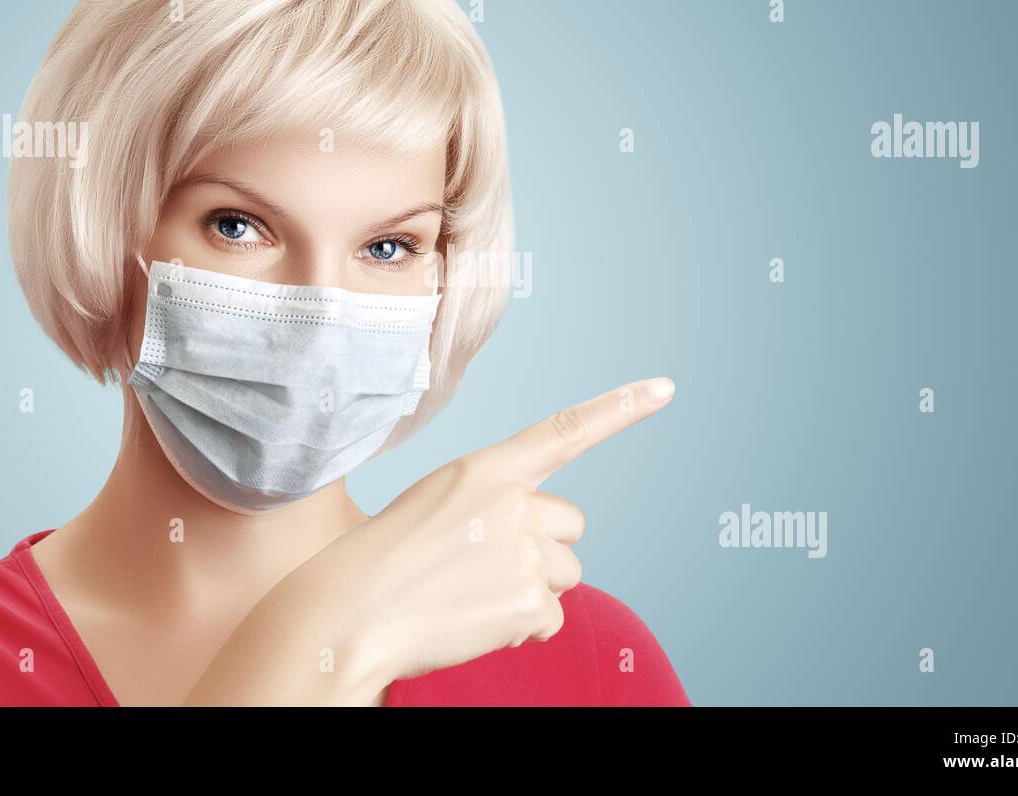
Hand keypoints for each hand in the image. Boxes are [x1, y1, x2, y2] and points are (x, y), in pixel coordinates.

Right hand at [314, 375, 676, 684]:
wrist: (352, 613)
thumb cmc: (387, 559)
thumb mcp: (438, 504)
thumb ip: (494, 505)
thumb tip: (543, 546)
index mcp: (486, 468)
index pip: (565, 431)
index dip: (620, 409)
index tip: (665, 388)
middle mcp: (514, 502)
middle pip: (571, 525)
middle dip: (543, 548)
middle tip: (484, 566)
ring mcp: (525, 552)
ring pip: (566, 573)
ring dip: (532, 590)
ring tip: (472, 594)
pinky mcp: (529, 602)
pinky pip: (550, 618)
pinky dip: (520, 628)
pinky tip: (475, 621)